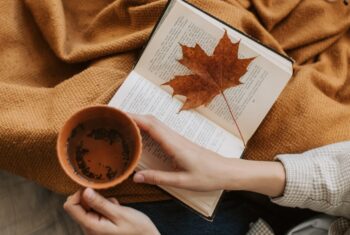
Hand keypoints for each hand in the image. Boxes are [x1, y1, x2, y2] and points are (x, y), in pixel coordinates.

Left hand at [64, 188, 159, 234]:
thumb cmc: (137, 229)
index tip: (93, 187)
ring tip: (115, 205)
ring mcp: (94, 228)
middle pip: (77, 206)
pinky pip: (95, 211)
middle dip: (91, 197)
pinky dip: (104, 206)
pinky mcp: (100, 226)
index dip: (78, 193)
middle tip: (108, 198)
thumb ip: (100, 203)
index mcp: (91, 226)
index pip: (70, 206)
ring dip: (99, 201)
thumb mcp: (120, 213)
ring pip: (87, 207)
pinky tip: (116, 209)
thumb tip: (84, 191)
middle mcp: (89, 229)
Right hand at [131, 114, 285, 196]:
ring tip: (122, 123)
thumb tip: (136, 176)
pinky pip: (159, 130)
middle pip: (151, 120)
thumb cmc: (208, 176)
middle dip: (132, 115)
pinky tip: (140, 134)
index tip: (118, 115)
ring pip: (155, 123)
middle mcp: (174, 137)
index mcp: (174, 144)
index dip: (134, 118)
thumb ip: (159, 178)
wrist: (227, 171)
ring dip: (139, 119)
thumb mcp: (182, 181)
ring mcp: (177, 138)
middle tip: (114, 117)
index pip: (151, 125)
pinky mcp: (179, 142)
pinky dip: (147, 127)